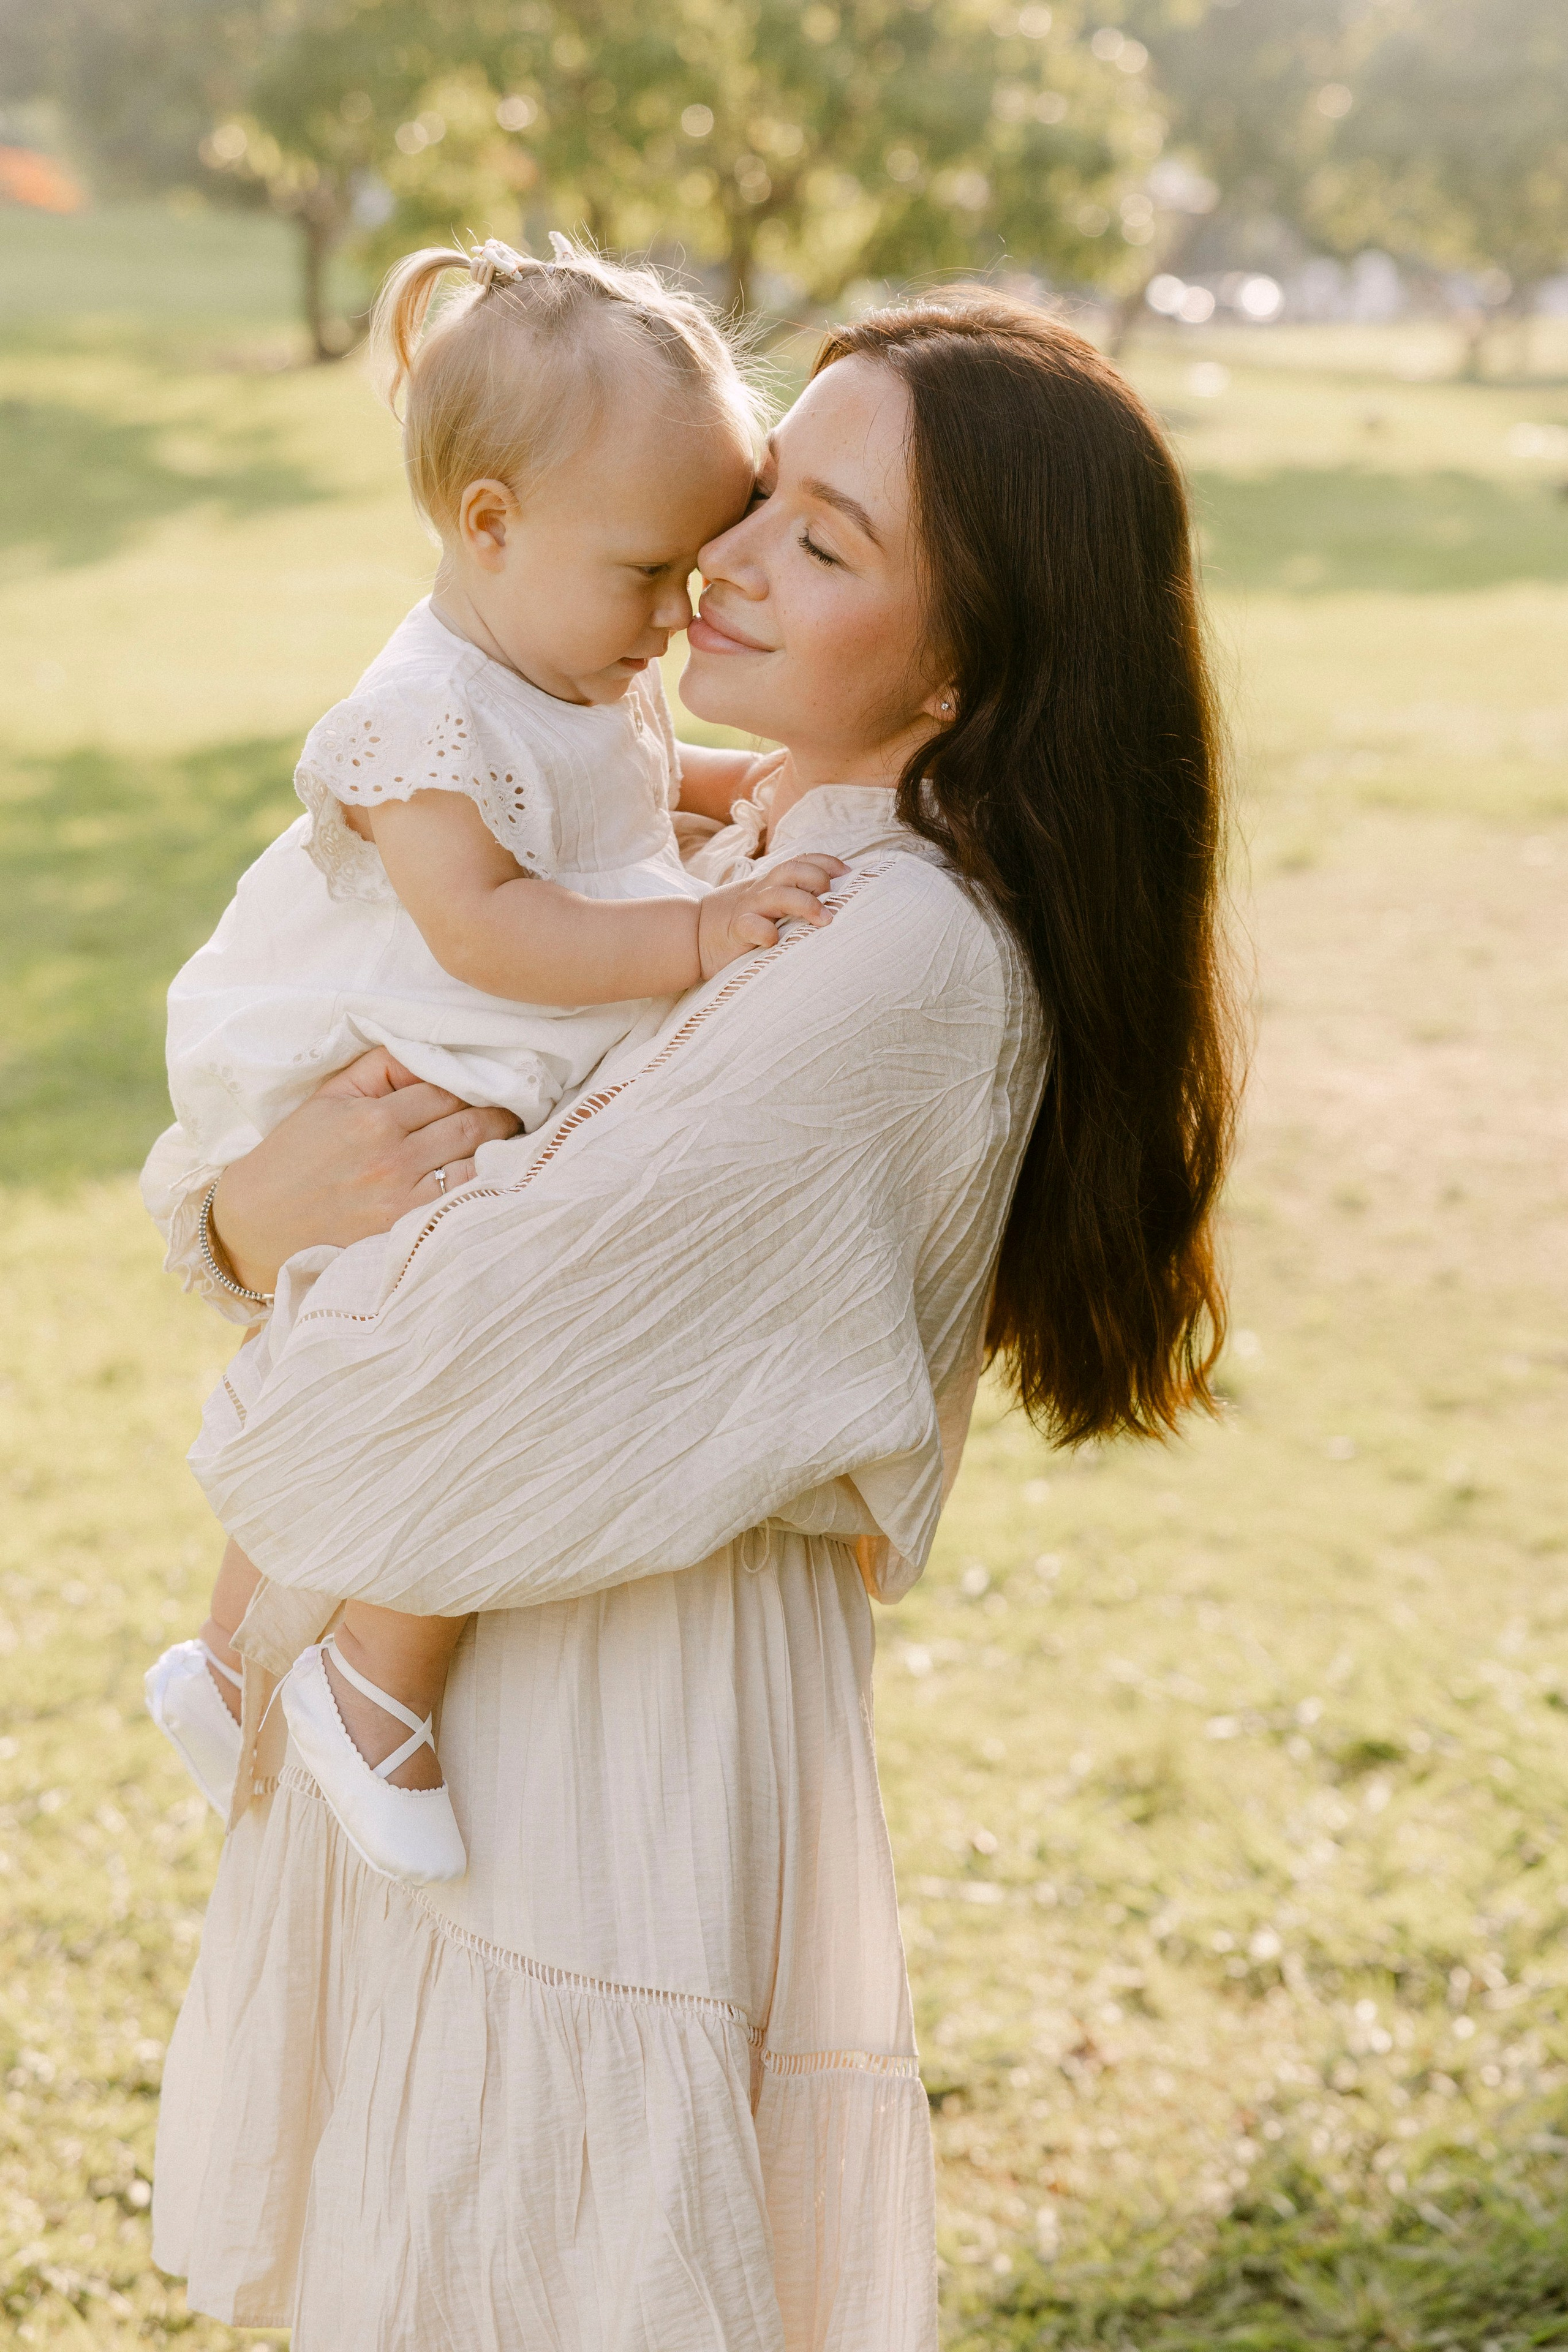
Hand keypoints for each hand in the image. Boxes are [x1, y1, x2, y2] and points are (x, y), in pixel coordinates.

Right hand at [209, 1048, 519, 1295]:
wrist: (257, 1224)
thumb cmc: (294, 1156)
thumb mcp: (330, 1098)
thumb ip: (382, 1068)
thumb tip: (431, 1051)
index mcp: (374, 1120)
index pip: (449, 1090)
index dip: (477, 1084)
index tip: (498, 1081)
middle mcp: (394, 1159)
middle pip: (473, 1125)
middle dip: (503, 1113)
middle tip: (521, 1107)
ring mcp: (404, 1201)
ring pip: (478, 1163)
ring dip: (504, 1148)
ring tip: (517, 1138)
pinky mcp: (408, 1233)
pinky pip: (464, 1202)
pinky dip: (488, 1185)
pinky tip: (501, 1175)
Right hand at [695, 856, 847, 978]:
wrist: (693, 936)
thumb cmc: (740, 923)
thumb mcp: (768, 906)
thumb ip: (792, 900)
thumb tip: (832, 902)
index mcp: (772, 883)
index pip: (802, 862)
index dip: (827, 863)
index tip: (848, 873)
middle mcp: (763, 891)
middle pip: (793, 871)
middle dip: (819, 879)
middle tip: (834, 899)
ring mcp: (749, 908)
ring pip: (779, 895)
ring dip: (805, 904)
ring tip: (824, 920)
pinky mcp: (735, 930)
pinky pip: (752, 926)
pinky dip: (766, 932)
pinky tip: (775, 941)